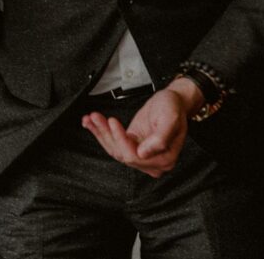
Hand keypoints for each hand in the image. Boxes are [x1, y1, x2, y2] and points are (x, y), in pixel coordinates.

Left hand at [81, 79, 200, 177]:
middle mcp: (152, 161)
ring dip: (100, 133)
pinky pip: (114, 143)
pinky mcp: (132, 147)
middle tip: (95, 116)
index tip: (113, 122)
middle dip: (106, 134)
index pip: (135, 156)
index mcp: (164, 158)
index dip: (121, 140)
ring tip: (90, 118)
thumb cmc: (173, 107)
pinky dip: (101, 133)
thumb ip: (160, 138)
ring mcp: (141, 156)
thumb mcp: (170, 118)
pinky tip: (91, 124)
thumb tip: (143, 153)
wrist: (172, 100)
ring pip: (115, 148)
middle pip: (122, 153)